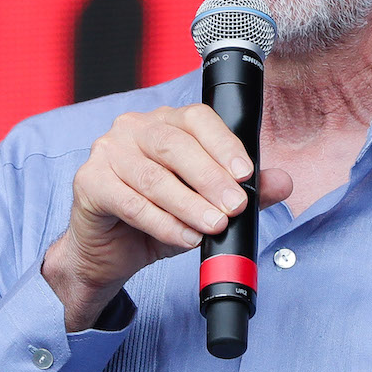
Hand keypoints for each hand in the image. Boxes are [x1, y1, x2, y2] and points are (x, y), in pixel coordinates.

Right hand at [41, 103, 293, 330]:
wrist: (109, 252)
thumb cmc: (157, 218)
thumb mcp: (207, 205)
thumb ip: (244, 191)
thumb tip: (282, 182)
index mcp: (165, 122)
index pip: (197, 118)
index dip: (224, 144)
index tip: (247, 174)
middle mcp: (133, 128)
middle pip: (174, 145)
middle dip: (210, 178)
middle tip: (235, 207)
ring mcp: (107, 152)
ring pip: (153, 177)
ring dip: (189, 205)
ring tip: (214, 226)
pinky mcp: (89, 182)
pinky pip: (129, 202)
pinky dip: (161, 223)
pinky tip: (184, 237)